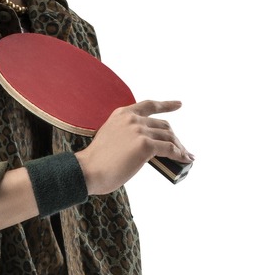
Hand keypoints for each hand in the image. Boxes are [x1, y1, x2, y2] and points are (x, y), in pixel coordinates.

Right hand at [76, 100, 193, 194]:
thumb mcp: (111, 137)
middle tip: (181, 148)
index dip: (166, 105)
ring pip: (169, 137)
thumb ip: (127, 134)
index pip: (149, 105)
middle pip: (163, 125)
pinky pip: (170, 149)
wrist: (88, 171)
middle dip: (174, 137)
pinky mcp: (145, 145)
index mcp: (121, 114)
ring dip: (180, 147)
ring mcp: (139, 130)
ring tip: (186, 156)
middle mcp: (132, 119)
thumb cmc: (96, 162)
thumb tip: (149, 145)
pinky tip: (185, 159)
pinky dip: (180, 155)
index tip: (178, 104)